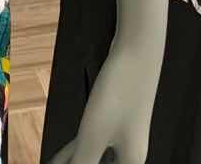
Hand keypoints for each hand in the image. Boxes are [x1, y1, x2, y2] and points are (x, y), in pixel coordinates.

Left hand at [47, 0, 169, 163]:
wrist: (138, 49)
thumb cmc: (120, 91)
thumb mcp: (93, 135)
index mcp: (131, 163)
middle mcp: (130, 152)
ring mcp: (124, 134)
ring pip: (95, 158)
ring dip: (75, 162)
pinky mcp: (116, 117)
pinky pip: (94, 142)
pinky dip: (78, 150)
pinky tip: (62, 156)